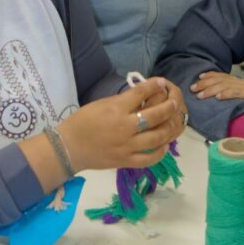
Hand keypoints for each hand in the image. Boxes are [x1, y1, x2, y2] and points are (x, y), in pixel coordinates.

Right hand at [57, 78, 182, 172]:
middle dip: (168, 106)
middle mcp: (125, 127)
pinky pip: (149, 159)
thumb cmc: (82, 121)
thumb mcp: (101, 104)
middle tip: (174, 102)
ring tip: (173, 121)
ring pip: (157, 138)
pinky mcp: (126, 161)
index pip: (140, 94)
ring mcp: (127, 146)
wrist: (69, 147)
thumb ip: (122, 102)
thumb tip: (142, 98)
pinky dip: (160, 152)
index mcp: (116, 109)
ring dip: (169, 128)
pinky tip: (165, 145)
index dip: (153, 86)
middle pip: (155, 116)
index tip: (161, 82)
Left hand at [191, 71, 243, 111]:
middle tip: (193, 88)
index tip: (199, 79)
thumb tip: (224, 102)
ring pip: (227, 86)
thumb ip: (239, 99)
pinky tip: (218, 98)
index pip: (224, 77)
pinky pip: (238, 93)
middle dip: (205, 84)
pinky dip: (227, 94)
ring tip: (201, 95)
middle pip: (222, 80)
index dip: (211, 76)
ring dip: (211, 90)